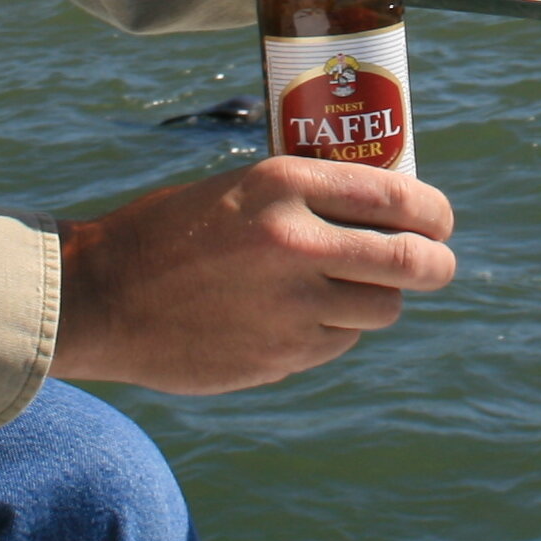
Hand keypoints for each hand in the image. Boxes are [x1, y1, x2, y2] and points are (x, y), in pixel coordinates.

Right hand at [50, 156, 456, 394]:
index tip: (439, 221)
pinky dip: (335, 332)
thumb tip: (384, 215)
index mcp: (284, 184)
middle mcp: (297, 243)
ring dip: (379, 300)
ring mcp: (290, 307)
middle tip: (436, 263)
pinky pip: (339, 344)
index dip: (433, 212)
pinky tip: (304, 318)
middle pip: (410, 262)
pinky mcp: (279, 357)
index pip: (396, 194)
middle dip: (436, 264)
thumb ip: (308, 200)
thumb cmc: (169, 231)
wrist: (100, 297)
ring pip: (382, 310)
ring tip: (358, 290)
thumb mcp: (241, 189)